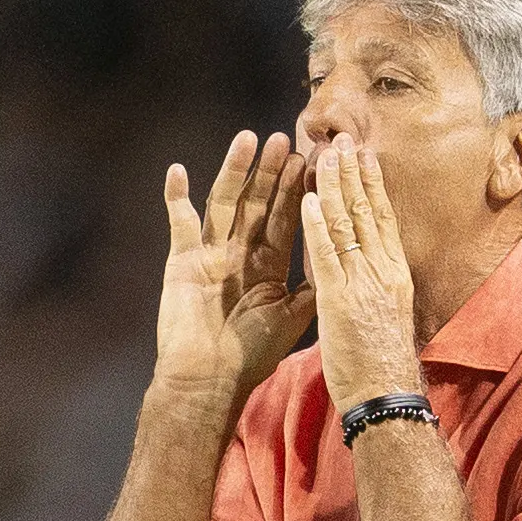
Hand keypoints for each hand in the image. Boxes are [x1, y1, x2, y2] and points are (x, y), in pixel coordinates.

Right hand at [153, 131, 309, 403]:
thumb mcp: (294, 318)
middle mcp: (240, 253)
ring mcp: (210, 253)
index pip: (286, 218)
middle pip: (257, 202)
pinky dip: (176, 198)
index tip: (315, 160)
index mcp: (267, 264)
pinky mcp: (182, 261)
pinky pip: (179, 224)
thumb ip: (314, 287)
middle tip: (287, 139)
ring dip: (234, 171)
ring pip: (224, 203)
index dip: (299, 190)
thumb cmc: (252, 355)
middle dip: (272, 172)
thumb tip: (345, 262)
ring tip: (248, 139)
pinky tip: (178, 170)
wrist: (210, 381)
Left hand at [298, 142, 424, 413]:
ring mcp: (363, 282)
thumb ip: (376, 284)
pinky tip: (308, 198)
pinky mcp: (339, 298)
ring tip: (323, 153)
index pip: (382, 217)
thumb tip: (367, 265)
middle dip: (353, 172)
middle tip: (342, 137)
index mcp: (394, 273)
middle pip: (366, 210)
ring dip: (333, 185)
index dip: (371, 183)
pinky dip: (317, 225)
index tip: (362, 154)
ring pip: (347, 224)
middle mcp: (383, 270)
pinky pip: (326, 254)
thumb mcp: (386, 314)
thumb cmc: (382, 362)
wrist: (385, 395)